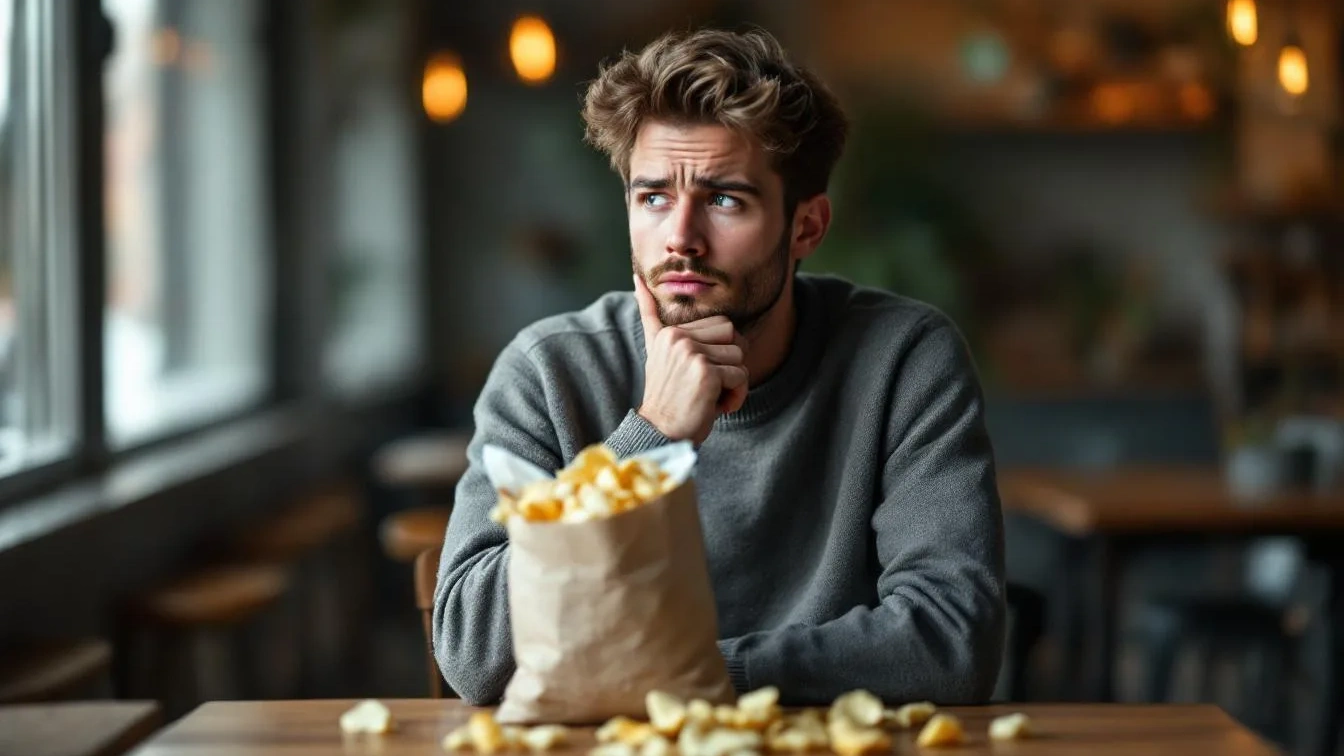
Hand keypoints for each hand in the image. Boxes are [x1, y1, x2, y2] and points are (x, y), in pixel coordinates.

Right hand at [633, 274, 747, 443]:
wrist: (659, 432)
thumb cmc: (667, 395)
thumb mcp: (656, 351)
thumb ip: (650, 315)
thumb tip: (638, 279)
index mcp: (670, 331)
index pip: (721, 326)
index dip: (720, 354)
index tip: (700, 375)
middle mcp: (679, 338)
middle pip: (734, 336)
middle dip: (731, 363)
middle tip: (711, 386)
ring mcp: (692, 353)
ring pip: (740, 357)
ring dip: (734, 383)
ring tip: (711, 397)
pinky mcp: (706, 372)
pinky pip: (741, 376)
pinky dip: (736, 396)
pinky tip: (716, 407)